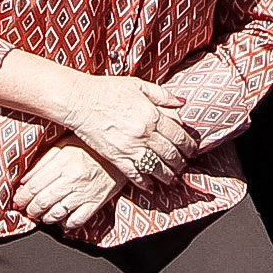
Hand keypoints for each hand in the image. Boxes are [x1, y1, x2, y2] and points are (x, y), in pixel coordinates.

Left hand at [16, 143, 121, 229]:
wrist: (123, 150)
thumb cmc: (92, 145)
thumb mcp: (65, 144)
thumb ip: (44, 161)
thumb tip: (24, 179)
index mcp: (63, 162)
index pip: (34, 185)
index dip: (22, 196)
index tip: (17, 200)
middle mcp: (73, 179)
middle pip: (43, 202)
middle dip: (30, 209)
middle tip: (26, 210)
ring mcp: (85, 192)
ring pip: (57, 213)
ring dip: (44, 218)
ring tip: (40, 216)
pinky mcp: (96, 202)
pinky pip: (77, 220)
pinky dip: (65, 224)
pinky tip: (61, 221)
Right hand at [53, 73, 193, 179]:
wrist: (80, 100)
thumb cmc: (108, 90)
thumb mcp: (138, 85)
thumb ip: (162, 95)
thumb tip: (181, 103)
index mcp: (152, 115)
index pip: (179, 135)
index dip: (189, 145)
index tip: (193, 150)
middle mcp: (145, 133)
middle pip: (171, 153)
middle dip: (181, 162)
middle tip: (184, 166)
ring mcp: (131, 147)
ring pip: (157, 167)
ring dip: (168, 175)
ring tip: (172, 178)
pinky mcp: (116, 157)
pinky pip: (135, 174)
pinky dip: (145, 183)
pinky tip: (151, 186)